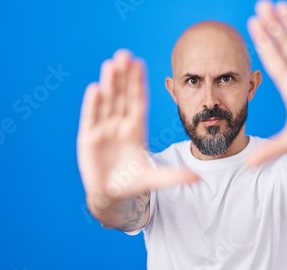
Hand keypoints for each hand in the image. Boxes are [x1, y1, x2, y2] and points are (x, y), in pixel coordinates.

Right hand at [77, 50, 197, 208]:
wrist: (111, 197)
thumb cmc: (133, 184)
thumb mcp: (155, 179)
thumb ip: (174, 177)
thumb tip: (198, 179)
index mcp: (136, 130)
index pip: (138, 102)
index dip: (138, 83)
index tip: (140, 64)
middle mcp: (119, 126)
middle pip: (122, 96)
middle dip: (123, 76)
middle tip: (124, 54)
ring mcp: (103, 131)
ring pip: (107, 103)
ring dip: (109, 84)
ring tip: (111, 64)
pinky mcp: (88, 139)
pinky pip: (91, 118)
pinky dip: (92, 105)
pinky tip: (95, 89)